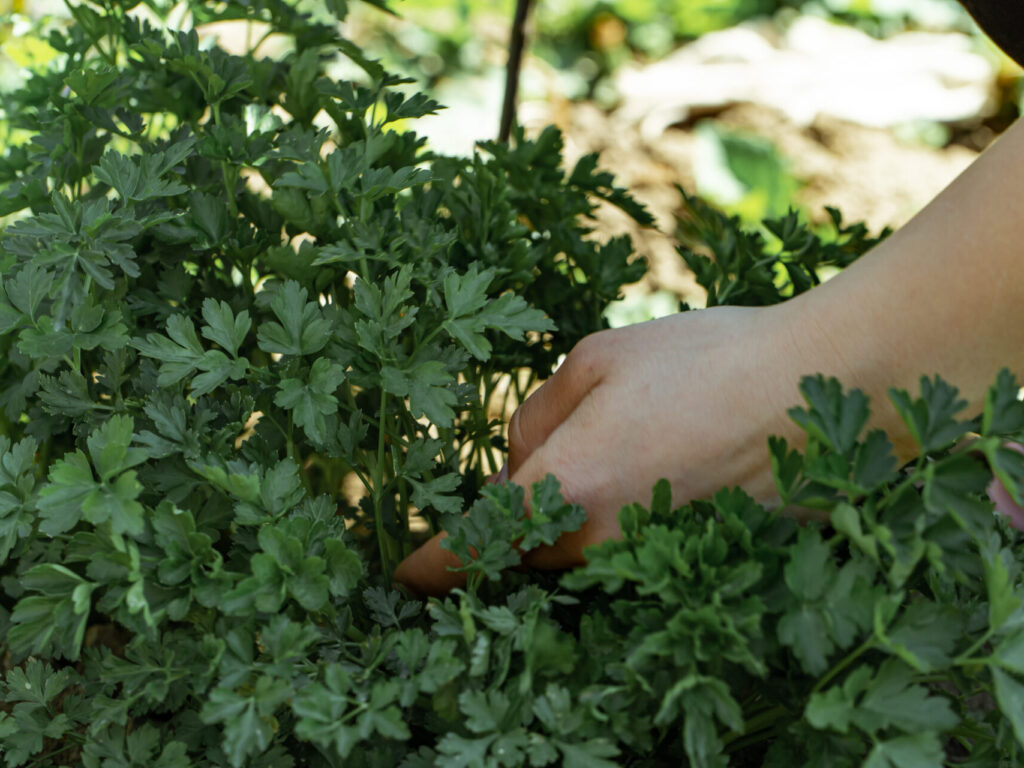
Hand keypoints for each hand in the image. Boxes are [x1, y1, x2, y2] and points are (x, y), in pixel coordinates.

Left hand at [394, 304, 820, 594]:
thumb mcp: (599, 358)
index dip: (431, 567)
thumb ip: (538, 415)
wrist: (825, 389)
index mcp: (566, 489)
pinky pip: (630, 558)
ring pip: (578, 556)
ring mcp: (654, 565)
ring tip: (620, 457)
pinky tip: (662, 473)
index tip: (403, 575)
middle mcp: (604, 546)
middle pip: (525, 550)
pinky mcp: (695, 568)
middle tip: (539, 464)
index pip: (473, 550)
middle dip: (513, 519)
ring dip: (571, 521)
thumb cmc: (706, 361)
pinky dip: (622, 528)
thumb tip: (519, 457)